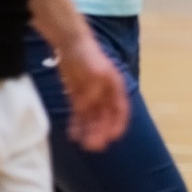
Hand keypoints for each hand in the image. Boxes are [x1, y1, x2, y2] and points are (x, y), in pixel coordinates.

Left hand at [54, 34, 127, 151]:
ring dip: (90, 132)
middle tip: (94, 147)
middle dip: (101, 132)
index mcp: (115, 88)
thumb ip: (94, 90)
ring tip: (84, 145)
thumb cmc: (88, 55)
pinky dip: (77, 125)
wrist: (70, 44)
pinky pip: (78, 115)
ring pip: (92, 119)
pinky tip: (73, 135)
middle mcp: (105, 95)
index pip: (121, 110)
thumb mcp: (95, 71)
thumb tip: (88, 106)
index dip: (118, 124)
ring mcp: (91, 97)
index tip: (113, 137)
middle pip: (106, 118)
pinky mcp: (77, 97)